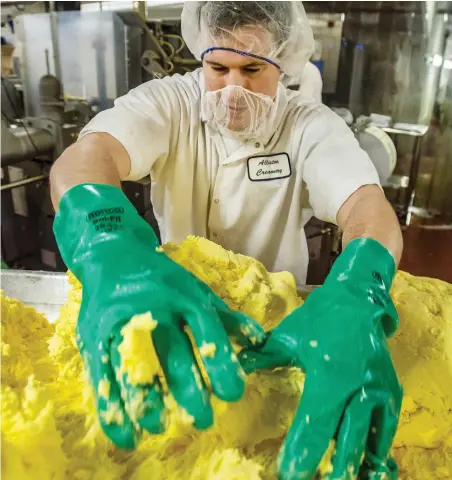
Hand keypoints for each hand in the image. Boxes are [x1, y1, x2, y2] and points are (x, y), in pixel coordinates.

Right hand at [54, 184, 264, 448]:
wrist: (113, 257)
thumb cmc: (161, 278)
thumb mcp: (196, 289)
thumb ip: (225, 316)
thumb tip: (259, 341)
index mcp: (183, 295)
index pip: (206, 330)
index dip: (221, 362)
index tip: (233, 393)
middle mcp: (153, 307)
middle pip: (171, 352)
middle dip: (188, 390)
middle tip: (202, 420)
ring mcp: (120, 322)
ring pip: (134, 366)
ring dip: (148, 402)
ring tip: (161, 428)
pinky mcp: (95, 336)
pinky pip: (102, 375)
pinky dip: (112, 408)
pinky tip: (126, 434)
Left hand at [239, 239, 402, 479]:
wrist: (357, 302)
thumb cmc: (318, 319)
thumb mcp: (287, 337)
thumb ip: (260, 357)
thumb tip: (232, 371)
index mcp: (330, 373)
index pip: (316, 423)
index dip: (302, 452)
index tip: (288, 474)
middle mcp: (359, 386)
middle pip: (346, 441)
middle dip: (330, 470)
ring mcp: (380, 391)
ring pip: (370, 442)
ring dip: (355, 466)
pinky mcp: (392, 393)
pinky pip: (387, 433)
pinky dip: (376, 454)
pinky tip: (365, 469)